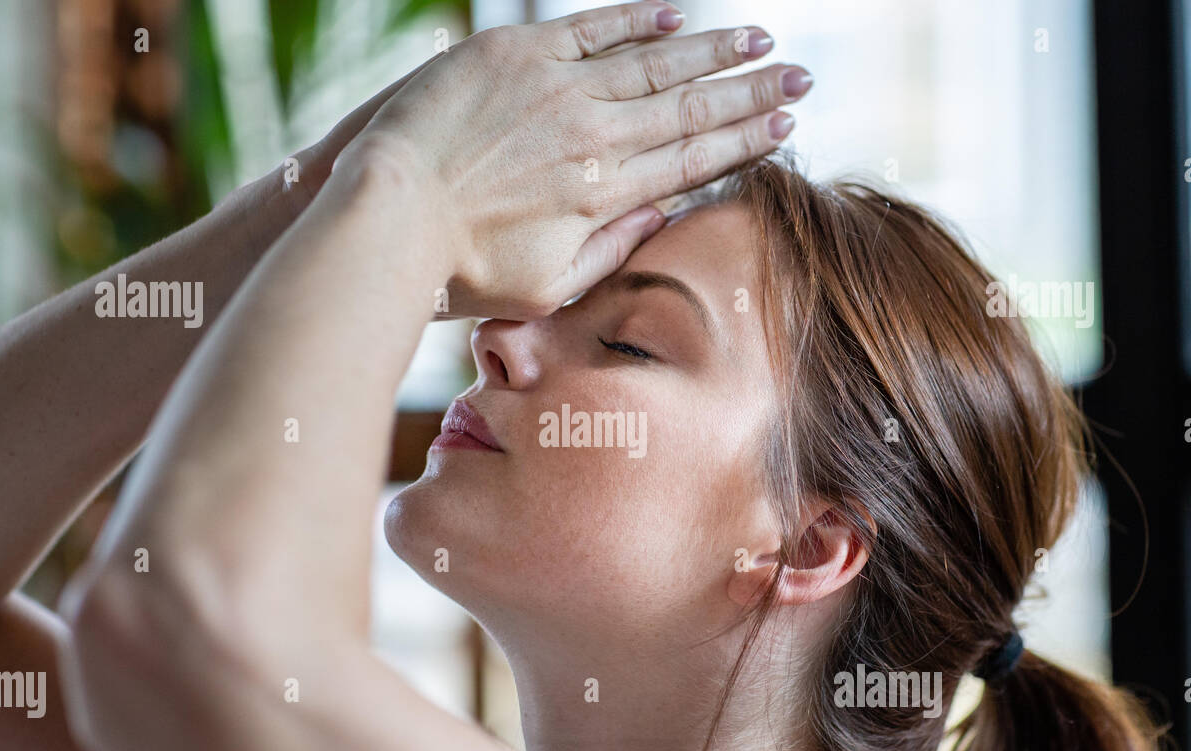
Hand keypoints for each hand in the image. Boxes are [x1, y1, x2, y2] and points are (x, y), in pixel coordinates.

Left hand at [341, 2, 810, 319]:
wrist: (388, 214)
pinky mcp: (515, 54)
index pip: (691, 160)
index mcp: (604, 195)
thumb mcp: (548, 283)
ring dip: (713, 51)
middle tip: (803, 76)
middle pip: (689, 108)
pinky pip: (591, 28)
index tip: (784, 126)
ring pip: (653, 62)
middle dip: (752, 92)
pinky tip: (676, 12)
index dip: (743, 141)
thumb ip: (611, 247)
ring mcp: (557, 89)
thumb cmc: (462, 268)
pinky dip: (637, 19)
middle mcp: (593, 136)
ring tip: (759, 41)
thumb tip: (661, 211)